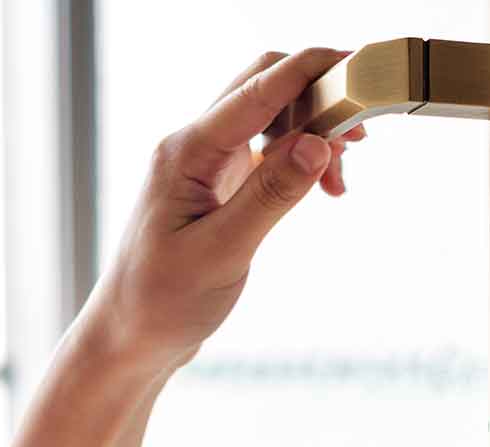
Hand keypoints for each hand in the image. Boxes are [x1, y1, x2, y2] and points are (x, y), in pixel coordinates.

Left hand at [86, 47, 366, 370]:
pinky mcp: (218, 184)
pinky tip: (323, 187)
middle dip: (318, 96)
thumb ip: (270, 196)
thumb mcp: (222, 253)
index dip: (311, 69)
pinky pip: (267, 148)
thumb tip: (317, 144)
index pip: (258, 88)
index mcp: (186, 152)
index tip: (359, 66)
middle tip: (360, 135)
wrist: (130, 336)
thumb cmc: (162, 301)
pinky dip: (300, 157)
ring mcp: (206, 163)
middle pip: (265, 86)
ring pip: (271, 115)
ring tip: (341, 179)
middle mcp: (193, 146)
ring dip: (313, 131)